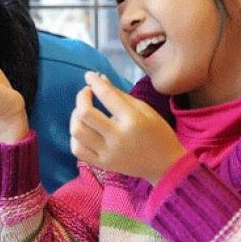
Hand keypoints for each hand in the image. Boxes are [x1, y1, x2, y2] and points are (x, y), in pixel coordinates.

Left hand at [70, 72, 185, 183]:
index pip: (107, 96)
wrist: (165, 166)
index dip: (94, 82)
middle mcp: (117, 137)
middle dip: (82, 97)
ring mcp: (108, 153)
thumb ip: (120, 94)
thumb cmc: (158, 134)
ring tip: (82, 111)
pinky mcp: (103, 164)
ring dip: (75, 117)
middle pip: (85, 114)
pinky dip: (75, 137)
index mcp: (132, 120)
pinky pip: (78, 150)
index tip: (89, 75)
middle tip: (87, 93)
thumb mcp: (144, 109)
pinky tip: (84, 129)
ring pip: (77, 132)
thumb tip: (100, 79)